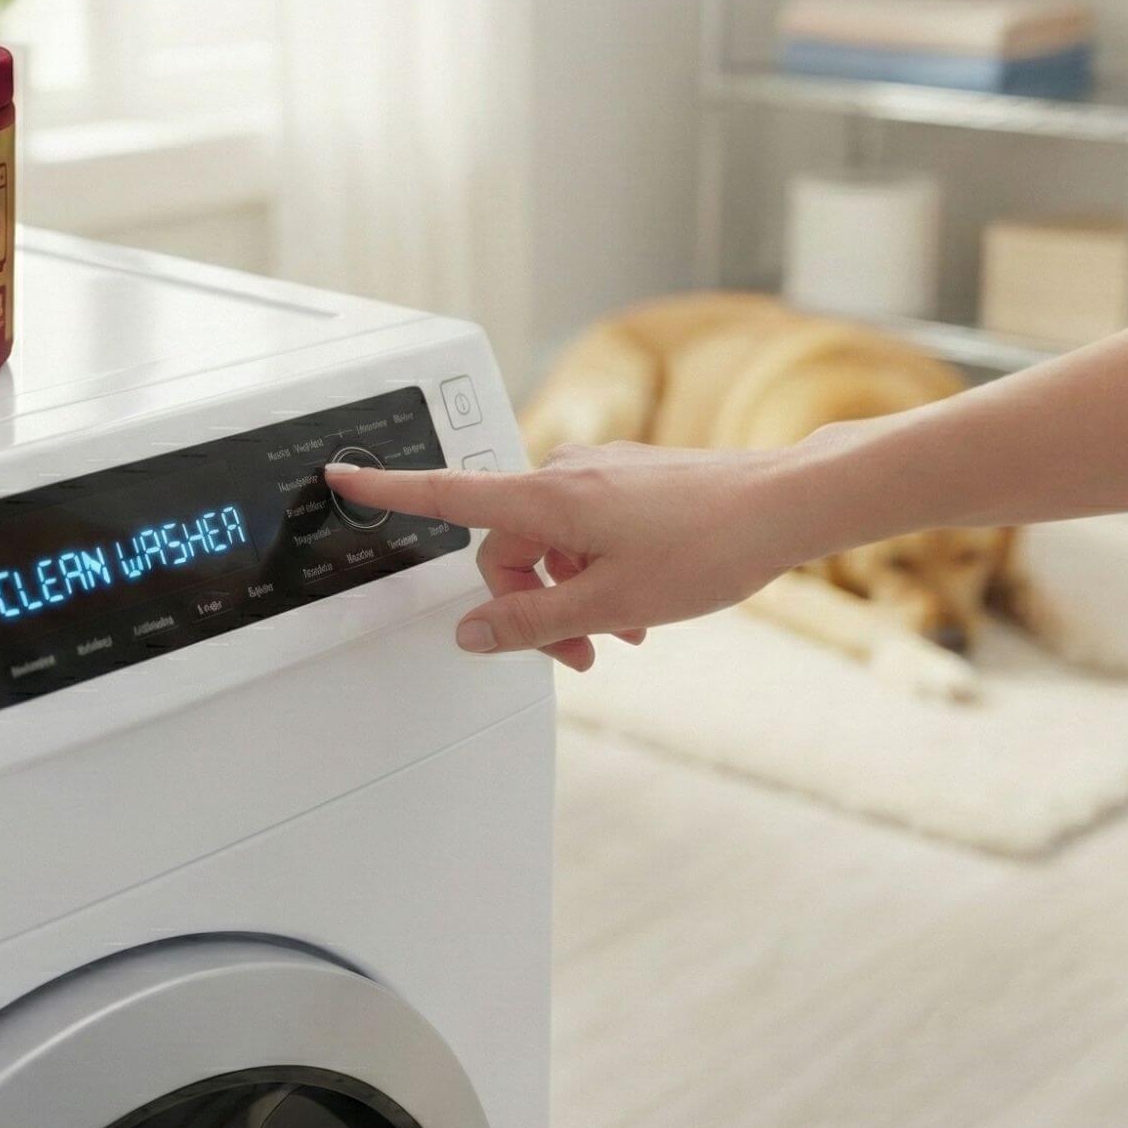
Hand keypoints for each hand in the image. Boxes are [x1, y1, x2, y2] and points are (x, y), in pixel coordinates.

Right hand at [324, 441, 810, 669]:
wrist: (785, 504)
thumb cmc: (708, 544)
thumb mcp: (609, 604)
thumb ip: (532, 623)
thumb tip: (473, 632)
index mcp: (544, 500)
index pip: (445, 495)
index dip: (388, 492)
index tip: (343, 475)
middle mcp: (564, 477)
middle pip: (506, 546)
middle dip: (528, 603)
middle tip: (574, 653)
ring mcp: (599, 476)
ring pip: (551, 544)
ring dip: (570, 594)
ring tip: (619, 635)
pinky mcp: (630, 482)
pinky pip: (587, 532)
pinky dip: (598, 571)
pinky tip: (639, 606)